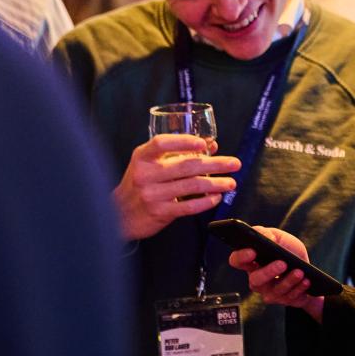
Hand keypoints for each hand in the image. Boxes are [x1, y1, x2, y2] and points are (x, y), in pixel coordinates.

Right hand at [113, 134, 239, 239]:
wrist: (120, 213)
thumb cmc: (140, 183)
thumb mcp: (151, 163)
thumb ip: (178, 153)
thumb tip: (211, 146)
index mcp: (143, 156)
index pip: (162, 143)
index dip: (184, 142)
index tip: (204, 144)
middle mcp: (146, 174)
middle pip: (186, 166)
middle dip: (215, 164)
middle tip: (235, 163)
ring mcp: (152, 194)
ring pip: (191, 186)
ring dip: (216, 183)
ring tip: (231, 182)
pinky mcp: (159, 212)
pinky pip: (188, 206)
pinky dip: (205, 201)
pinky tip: (217, 197)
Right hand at [228, 227, 323, 322]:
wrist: (306, 266)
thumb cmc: (288, 250)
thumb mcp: (280, 237)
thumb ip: (269, 234)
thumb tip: (266, 237)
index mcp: (251, 261)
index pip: (236, 260)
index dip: (241, 257)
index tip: (252, 251)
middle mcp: (257, 279)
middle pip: (255, 280)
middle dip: (268, 272)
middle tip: (282, 263)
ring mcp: (269, 292)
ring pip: (275, 291)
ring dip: (289, 281)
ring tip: (300, 272)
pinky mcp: (283, 300)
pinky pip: (289, 298)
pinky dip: (299, 289)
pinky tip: (306, 281)